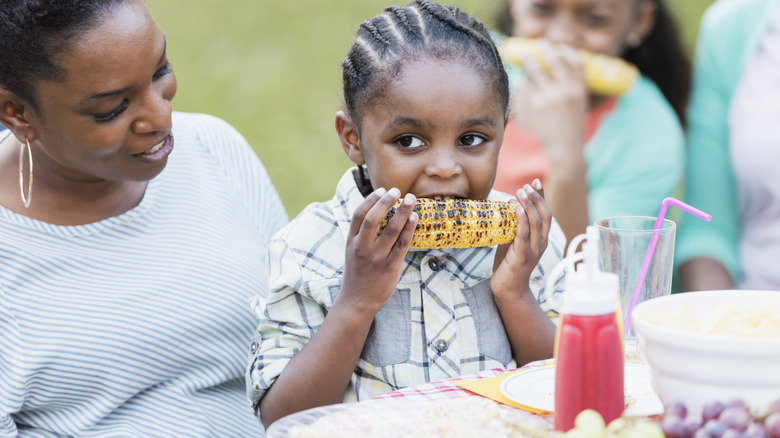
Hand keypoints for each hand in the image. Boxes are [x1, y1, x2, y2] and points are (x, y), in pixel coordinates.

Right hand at [338, 187, 417, 314]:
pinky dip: (409, 229)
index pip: (359, 215)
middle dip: (386, 201)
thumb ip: (361, 233)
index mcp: (351, 241)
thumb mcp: (352, 251)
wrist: (357, 301)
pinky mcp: (390, 267)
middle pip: (373, 219)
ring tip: (410, 199)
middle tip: (397, 190)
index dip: (371, 200)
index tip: (382, 190)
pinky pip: (402, 244)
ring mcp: (376, 258)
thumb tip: (377, 210)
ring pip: (391, 230)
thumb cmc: (358, 273)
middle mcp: (362, 248)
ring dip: (402, 212)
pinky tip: (415, 218)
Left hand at [491, 179, 551, 299]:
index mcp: (541, 239)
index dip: (542, 197)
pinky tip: (516, 208)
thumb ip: (513, 226)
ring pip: (536, 223)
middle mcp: (541, 243)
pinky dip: (521, 220)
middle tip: (526, 186)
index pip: (546, 213)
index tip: (535, 182)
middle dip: (536, 198)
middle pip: (544, 215)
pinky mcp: (522, 257)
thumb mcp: (511, 241)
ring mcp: (534, 251)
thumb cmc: (508, 264)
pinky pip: (524, 235)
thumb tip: (506, 207)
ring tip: (520, 192)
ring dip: (529, 205)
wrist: (507, 290)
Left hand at [512, 40, 587, 165]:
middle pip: (553, 62)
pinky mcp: (533, 108)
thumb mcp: (580, 103)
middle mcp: (564, 92)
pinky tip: (523, 86)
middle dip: (545, 49)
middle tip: (539, 43)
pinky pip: (525, 89)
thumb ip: (574, 84)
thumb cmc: (572, 125)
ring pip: (534, 73)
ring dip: (528, 62)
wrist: (565, 148)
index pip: (574, 61)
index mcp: (579, 90)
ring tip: (524, 56)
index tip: (558, 46)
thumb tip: (560, 61)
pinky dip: (523, 86)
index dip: (565, 50)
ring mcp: (547, 100)